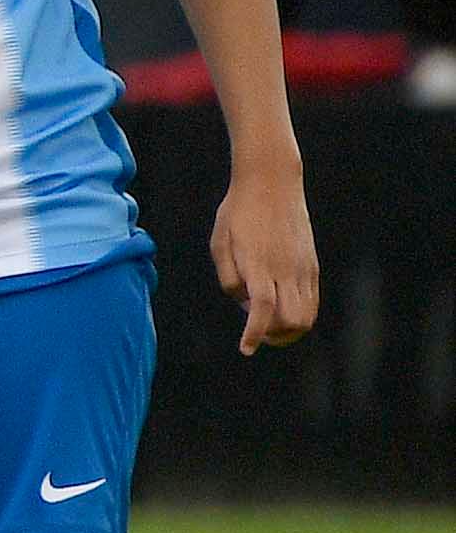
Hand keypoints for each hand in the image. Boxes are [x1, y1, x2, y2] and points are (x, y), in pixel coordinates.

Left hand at [214, 161, 318, 352]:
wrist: (272, 183)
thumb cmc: (237, 213)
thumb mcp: (220, 243)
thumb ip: (229, 277)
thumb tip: (245, 304)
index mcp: (258, 264)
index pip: (262, 309)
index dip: (255, 334)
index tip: (246, 349)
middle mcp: (286, 269)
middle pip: (292, 321)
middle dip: (274, 336)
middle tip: (256, 332)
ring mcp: (303, 267)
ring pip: (307, 315)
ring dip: (289, 328)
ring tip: (268, 322)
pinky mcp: (312, 264)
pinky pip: (312, 300)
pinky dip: (299, 312)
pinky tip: (281, 305)